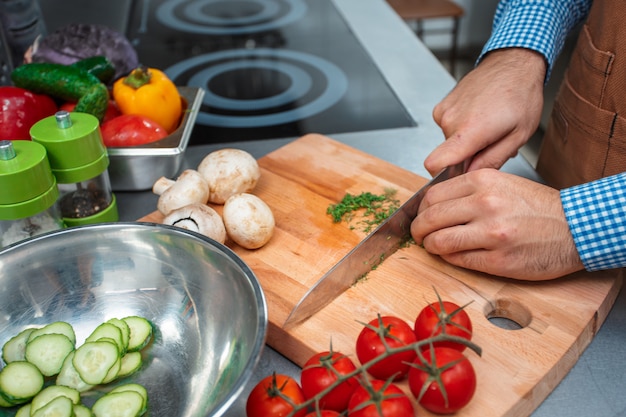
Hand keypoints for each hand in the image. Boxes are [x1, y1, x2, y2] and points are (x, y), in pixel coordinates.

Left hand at [410, 169, 583, 279]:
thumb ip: (468, 191)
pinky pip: (458, 260)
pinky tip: (453, 255)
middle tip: (419, 235)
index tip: (420, 217)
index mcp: (483, 181)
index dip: (420, 210)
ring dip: (430, 247)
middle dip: (418, 230)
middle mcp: (485, 204)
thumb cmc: (538, 207)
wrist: (576, 227)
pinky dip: (448, 259)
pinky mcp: (498, 260)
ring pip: (439, 241)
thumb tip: (434, 205)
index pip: (431, 195)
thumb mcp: (502, 184)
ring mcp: (491, 233)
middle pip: (429, 218)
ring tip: (434, 247)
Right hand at [425, 48, 545, 175]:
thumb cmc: (521, 95)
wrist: (514, 63)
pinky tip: (480, 116)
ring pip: (449, 142)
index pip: (435, 163)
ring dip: (467, 141)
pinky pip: (448, 128)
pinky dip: (462, 128)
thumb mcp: (518, 136)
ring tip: (489, 126)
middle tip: (491, 143)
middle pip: (448, 156)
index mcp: (469, 131)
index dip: (442, 177)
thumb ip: (491, 161)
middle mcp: (450, 120)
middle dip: (467, 157)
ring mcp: (444, 111)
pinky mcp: (442, 106)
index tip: (456, 176)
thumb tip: (470, 176)